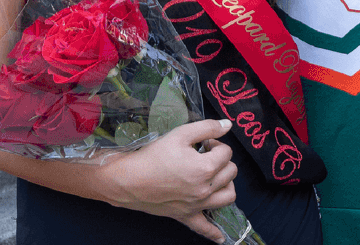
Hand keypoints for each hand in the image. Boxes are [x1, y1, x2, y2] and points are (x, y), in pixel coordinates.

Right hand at [102, 119, 237, 241]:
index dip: (216, 143)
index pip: (226, 152)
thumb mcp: (180, 134)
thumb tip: (228, 125)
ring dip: (226, 184)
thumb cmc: (153, 156)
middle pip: (231, 172)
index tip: (204, 143)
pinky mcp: (186, 216)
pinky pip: (205, 228)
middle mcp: (205, 189)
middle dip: (222, 160)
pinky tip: (221, 236)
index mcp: (205, 168)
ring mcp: (197, 205)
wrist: (128, 180)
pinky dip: (215, 232)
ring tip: (214, 176)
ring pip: (228, 196)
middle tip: (205, 155)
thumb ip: (208, 127)